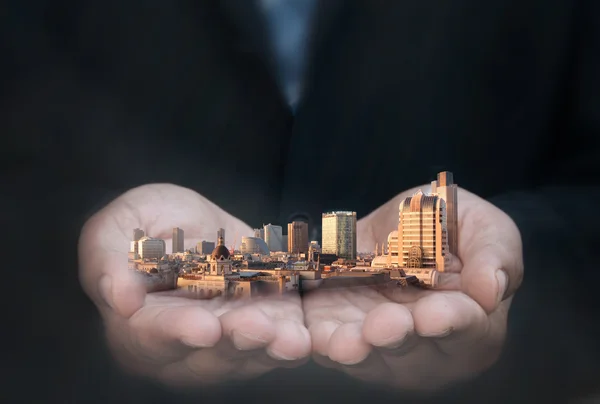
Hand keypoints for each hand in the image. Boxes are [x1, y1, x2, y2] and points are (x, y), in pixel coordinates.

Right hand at [78, 184, 310, 385]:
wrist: (192, 224)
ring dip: (270, 347)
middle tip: (258, 328)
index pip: (154, 335)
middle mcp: (184, 343)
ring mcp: (227, 339)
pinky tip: (305, 334)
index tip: (203, 327)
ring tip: (290, 338)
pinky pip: (279, 340)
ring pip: (249, 353)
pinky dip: (293, 338)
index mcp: (141, 324)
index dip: (177, 332)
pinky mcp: (265, 326)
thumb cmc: (145, 224)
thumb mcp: (117, 226)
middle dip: (236, 342)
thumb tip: (117, 298)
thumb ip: (107, 258)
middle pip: (209, 354)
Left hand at [303, 187, 522, 391]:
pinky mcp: (341, 331)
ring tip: (345, 342)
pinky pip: (328, 341)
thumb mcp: (483, 226)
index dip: (450, 322)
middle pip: (413, 352)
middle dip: (395, 339)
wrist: (403, 223)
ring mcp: (382, 344)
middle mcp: (428, 346)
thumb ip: (496, 254)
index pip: (466, 329)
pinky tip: (310, 335)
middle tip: (382, 327)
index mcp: (472, 323)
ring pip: (367, 357)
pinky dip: (319, 340)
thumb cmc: (453, 227)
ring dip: (354, 350)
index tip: (433, 315)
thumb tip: (491, 290)